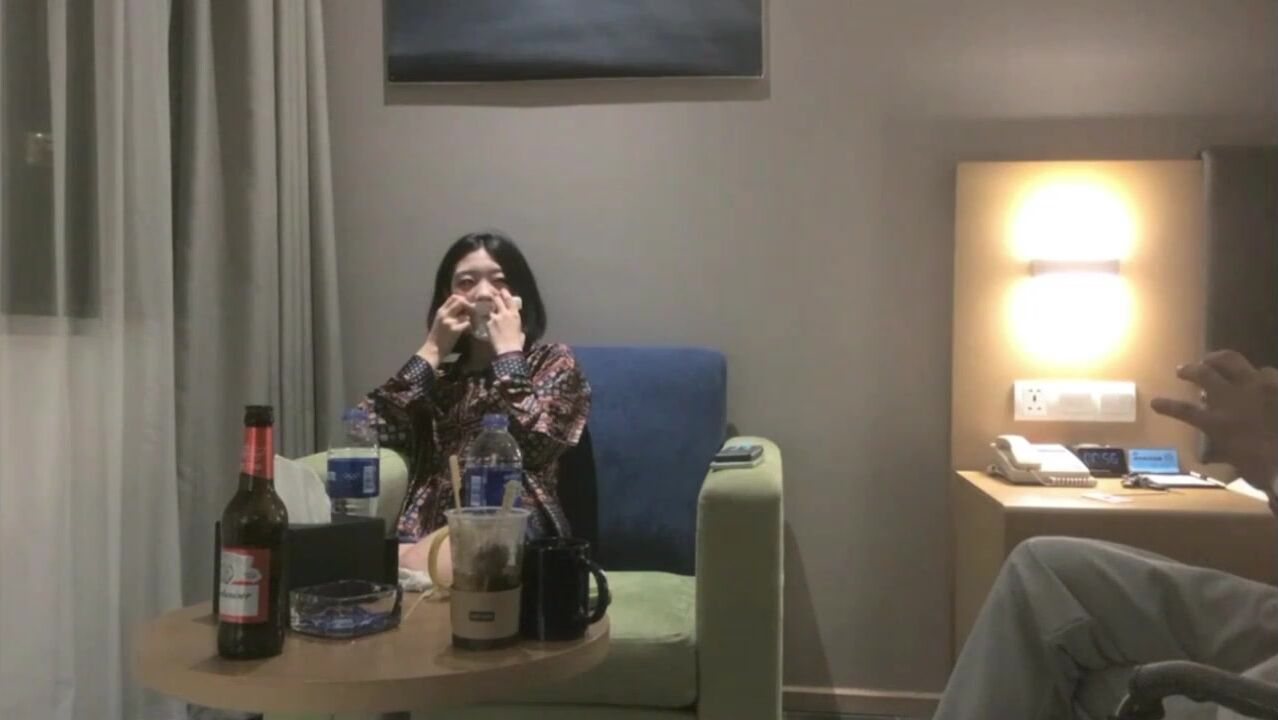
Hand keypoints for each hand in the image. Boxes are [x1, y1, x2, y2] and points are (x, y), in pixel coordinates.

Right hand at [418, 295, 472, 365]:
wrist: (433, 349)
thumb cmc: (437, 336)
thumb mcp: (440, 321)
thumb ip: (448, 313)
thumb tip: (462, 308)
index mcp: (441, 311)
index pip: (453, 297)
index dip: (463, 299)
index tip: (467, 306)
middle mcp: (444, 314)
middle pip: (461, 301)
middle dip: (469, 306)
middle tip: (473, 314)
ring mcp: (450, 321)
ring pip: (466, 313)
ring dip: (471, 318)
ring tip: (471, 324)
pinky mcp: (455, 330)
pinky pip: (468, 323)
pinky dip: (470, 327)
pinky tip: (468, 331)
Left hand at [486, 289, 524, 354]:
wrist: (508, 349)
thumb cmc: (517, 342)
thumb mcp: (520, 331)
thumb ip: (517, 325)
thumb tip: (515, 326)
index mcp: (515, 314)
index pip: (509, 299)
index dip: (505, 293)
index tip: (502, 290)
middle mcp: (505, 313)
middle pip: (497, 300)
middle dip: (494, 297)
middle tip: (492, 296)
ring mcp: (495, 317)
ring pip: (490, 309)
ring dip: (488, 309)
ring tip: (486, 309)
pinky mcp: (488, 324)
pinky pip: (486, 319)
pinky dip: (485, 320)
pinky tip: (484, 322)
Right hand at [1151, 350, 1277, 488]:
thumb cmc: (1263, 468)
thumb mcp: (1237, 464)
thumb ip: (1224, 453)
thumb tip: (1212, 456)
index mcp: (1217, 422)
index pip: (1183, 410)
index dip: (1166, 405)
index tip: (1155, 402)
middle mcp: (1231, 398)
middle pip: (1203, 373)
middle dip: (1190, 369)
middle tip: (1183, 370)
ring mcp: (1257, 387)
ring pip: (1231, 360)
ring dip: (1219, 360)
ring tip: (1215, 360)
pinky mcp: (1277, 385)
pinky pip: (1264, 371)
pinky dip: (1256, 374)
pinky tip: (1258, 378)